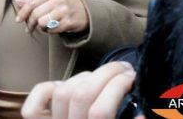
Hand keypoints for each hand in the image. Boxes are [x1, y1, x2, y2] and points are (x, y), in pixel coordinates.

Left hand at [14, 0, 88, 34]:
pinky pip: (51, 30)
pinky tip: (51, 28)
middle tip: (29, 27)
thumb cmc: (64, 3)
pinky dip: (48, 31)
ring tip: (42, 27)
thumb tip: (17, 1)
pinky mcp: (69, 22)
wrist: (86, 10)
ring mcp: (65, 11)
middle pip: (36, 13)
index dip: (23, 12)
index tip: (18, 19)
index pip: (33, 1)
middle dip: (30, 23)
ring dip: (39, 27)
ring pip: (42, 23)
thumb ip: (34, 1)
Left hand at [21, 62, 139, 118]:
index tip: (134, 78)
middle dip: (107, 74)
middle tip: (125, 68)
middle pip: (82, 95)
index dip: (118, 87)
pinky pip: (41, 96)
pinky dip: (51, 86)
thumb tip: (141, 114)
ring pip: (63, 92)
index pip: (101, 112)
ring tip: (102, 77)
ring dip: (86, 78)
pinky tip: (67, 85)